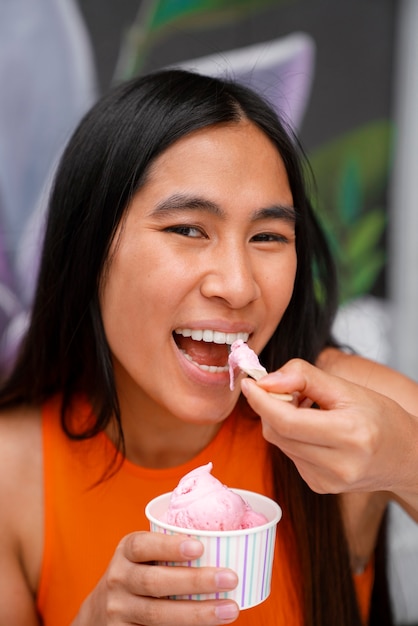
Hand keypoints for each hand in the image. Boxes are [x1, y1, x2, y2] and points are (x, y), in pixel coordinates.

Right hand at [73, 531, 238, 624]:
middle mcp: (118, 579)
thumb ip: (169, 552)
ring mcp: (118, 610)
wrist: (99, 614)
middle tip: (230, 578)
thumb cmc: (136, 576)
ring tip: (230, 609)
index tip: (199, 547)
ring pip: (157, 614)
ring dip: (197, 613)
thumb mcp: (142, 557)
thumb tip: (223, 545)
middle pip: (154, 581)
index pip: (143, 545)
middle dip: (195, 581)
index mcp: (126, 552)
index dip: (170, 546)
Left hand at [240, 358, 416, 495]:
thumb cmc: (380, 418)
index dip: (261, 401)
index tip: (250, 383)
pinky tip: (313, 431)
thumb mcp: (348, 388)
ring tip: (309, 410)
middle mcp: (337, 465)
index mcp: (349, 435)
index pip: (287, 421)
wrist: (405, 457)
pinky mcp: (318, 487)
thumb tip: (266, 380)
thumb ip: (305, 377)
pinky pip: (289, 455)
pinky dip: (291, 437)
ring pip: (279, 443)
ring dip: (281, 421)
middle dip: (271, 406)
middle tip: (289, 390)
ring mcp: (327, 482)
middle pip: (277, 432)